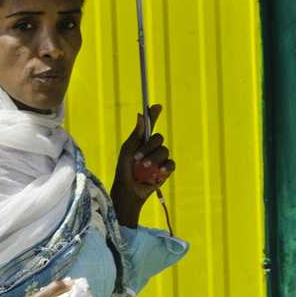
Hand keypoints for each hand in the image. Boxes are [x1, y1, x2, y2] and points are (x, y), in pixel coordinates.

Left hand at [111, 104, 173, 227]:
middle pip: (158, 138)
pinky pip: (170, 164)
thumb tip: (140, 115)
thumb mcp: (128, 151)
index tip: (157, 106)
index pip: (150, 125)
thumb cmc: (124, 170)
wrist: (128, 190)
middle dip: (148, 147)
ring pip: (164, 151)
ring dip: (153, 158)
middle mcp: (153, 147)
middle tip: (137, 157)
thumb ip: (136, 135)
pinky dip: (165, 167)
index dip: (154, 114)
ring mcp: (160, 159)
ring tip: (143, 167)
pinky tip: (159, 172)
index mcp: (142, 140)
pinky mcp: (165, 171)